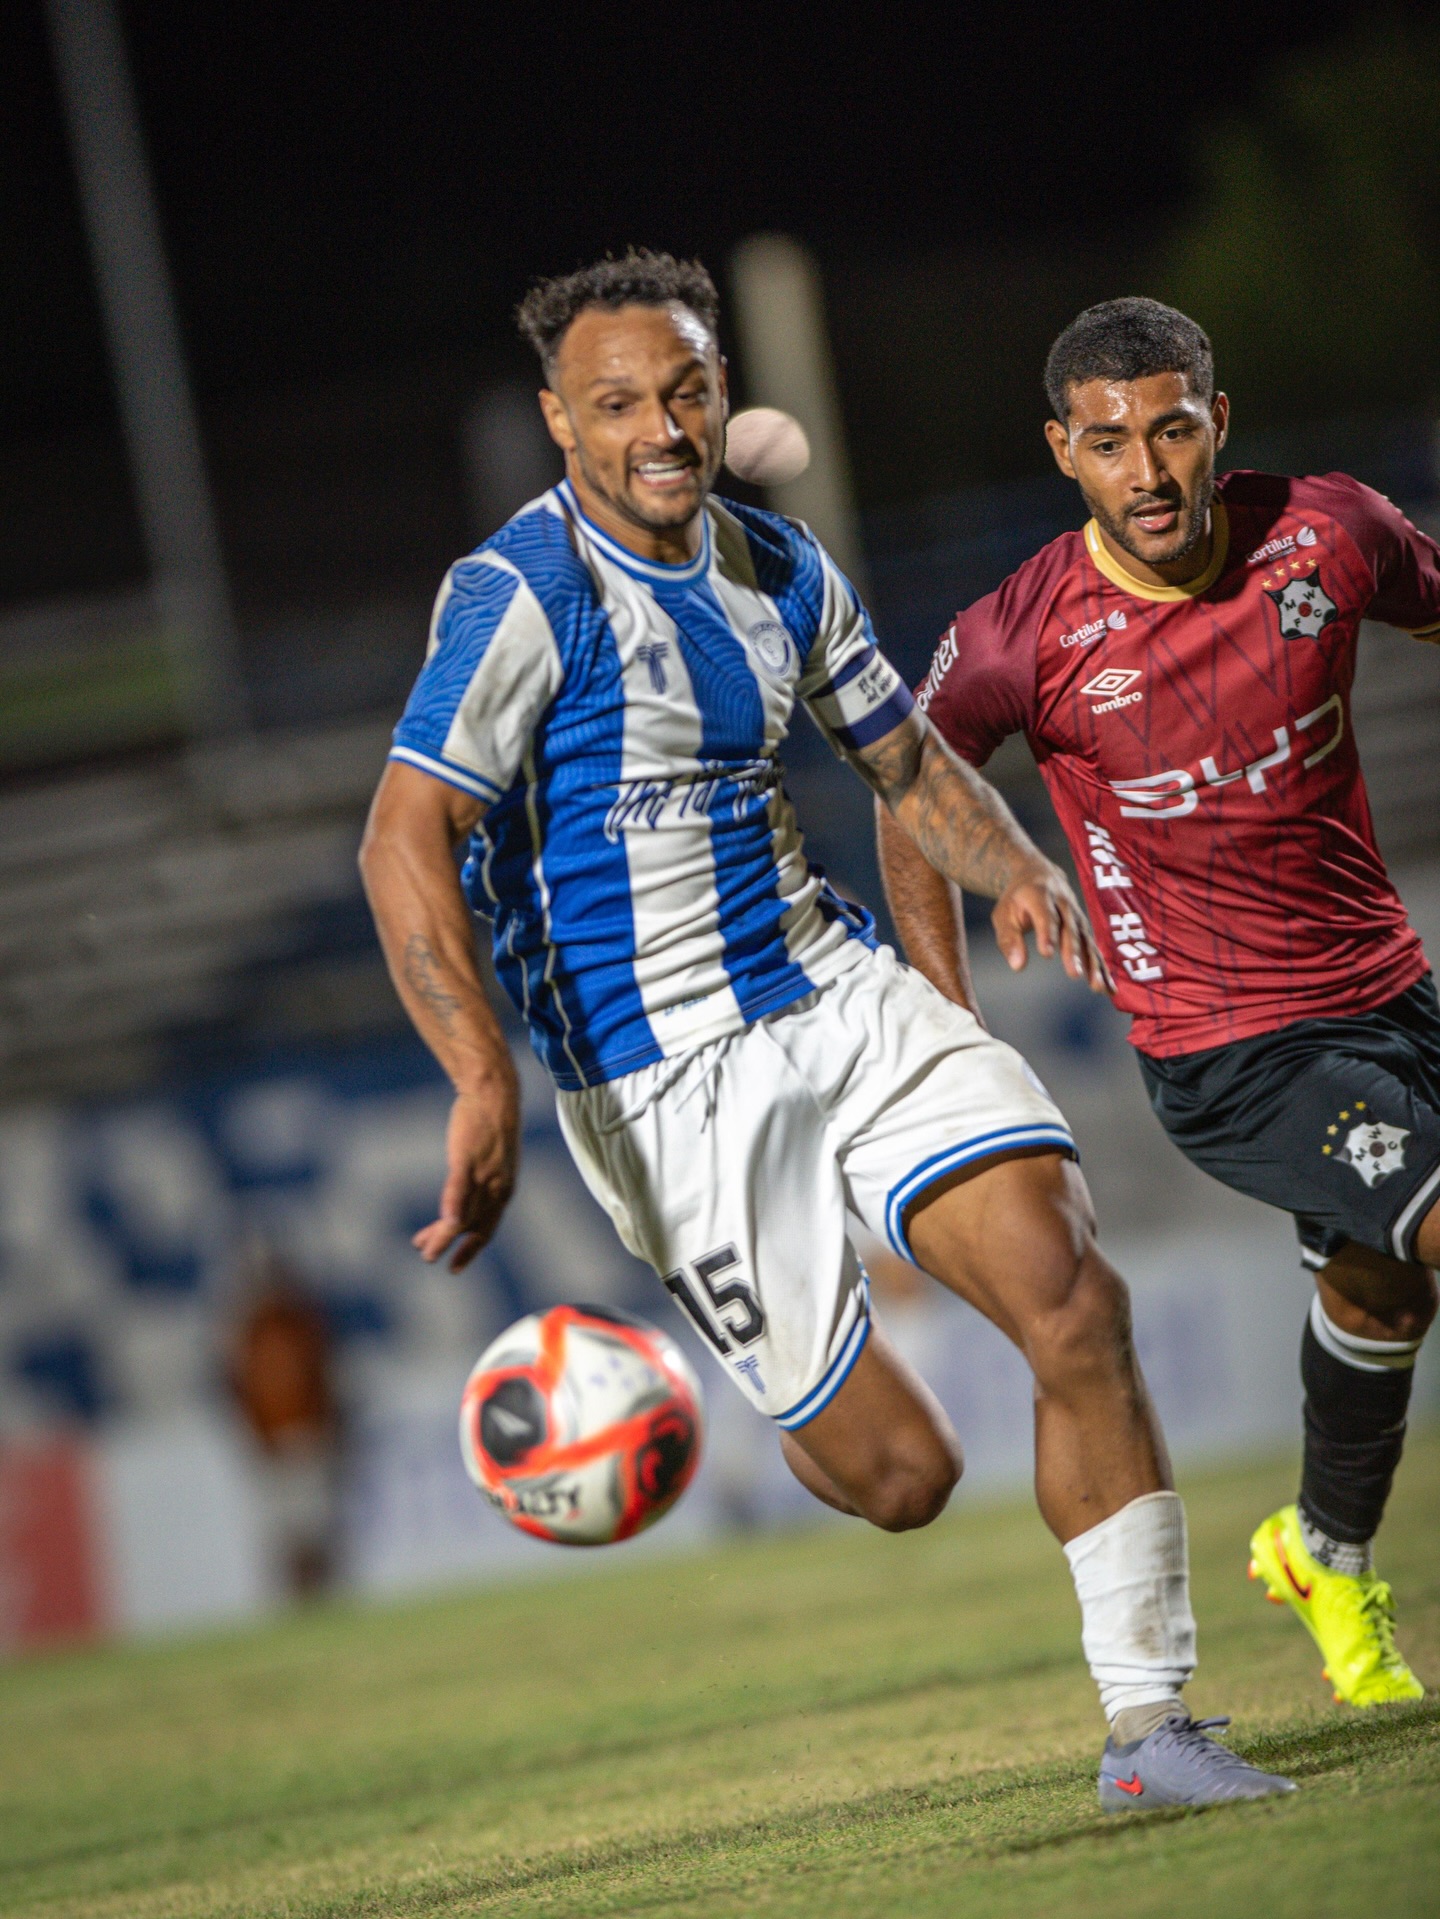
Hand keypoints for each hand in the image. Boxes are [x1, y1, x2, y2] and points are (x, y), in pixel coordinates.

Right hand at [413, 1074, 519, 1271]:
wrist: (495, 1094)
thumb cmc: (491, 1126)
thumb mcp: (491, 1161)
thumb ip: (481, 1183)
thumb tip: (465, 1196)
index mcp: (503, 1190)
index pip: (486, 1229)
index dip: (470, 1250)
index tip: (455, 1267)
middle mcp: (497, 1187)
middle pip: (471, 1226)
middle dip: (449, 1245)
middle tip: (428, 1257)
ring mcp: (483, 1174)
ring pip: (463, 1213)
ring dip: (442, 1235)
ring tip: (424, 1250)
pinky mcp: (468, 1158)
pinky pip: (459, 1188)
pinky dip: (452, 1207)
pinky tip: (445, 1223)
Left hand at [992, 863, 1112, 992]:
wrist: (1039, 874)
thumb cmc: (1017, 899)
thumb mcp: (1003, 914)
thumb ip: (1009, 940)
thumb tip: (1018, 966)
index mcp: (1040, 895)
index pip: (1045, 915)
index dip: (1047, 933)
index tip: (1046, 953)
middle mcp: (1064, 904)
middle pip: (1070, 929)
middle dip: (1072, 952)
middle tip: (1074, 973)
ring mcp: (1077, 916)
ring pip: (1087, 941)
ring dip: (1094, 964)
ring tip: (1097, 987)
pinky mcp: (1084, 928)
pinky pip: (1094, 949)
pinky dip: (1102, 968)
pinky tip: (1108, 989)